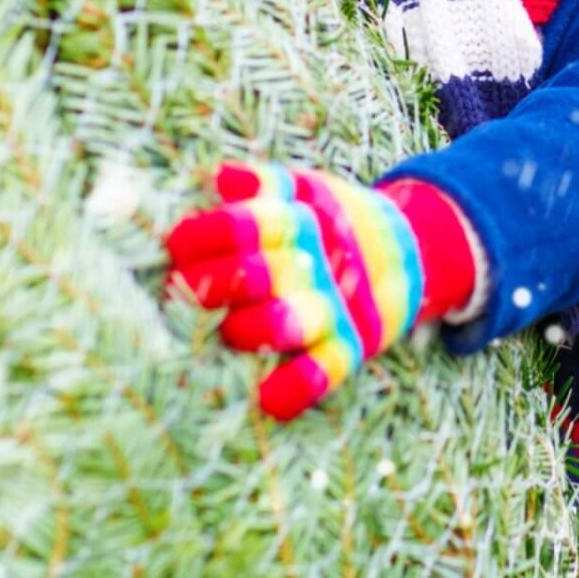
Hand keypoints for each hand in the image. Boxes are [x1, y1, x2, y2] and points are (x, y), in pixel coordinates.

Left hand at [165, 162, 474, 419]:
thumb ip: (261, 183)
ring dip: (248, 329)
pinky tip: (267, 400)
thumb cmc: (327, 223)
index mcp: (302, 219)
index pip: (246, 224)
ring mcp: (335, 307)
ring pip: (288, 322)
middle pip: (258, 273)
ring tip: (221, 331)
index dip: (204, 234)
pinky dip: (298, 388)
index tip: (173, 245)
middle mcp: (317, 263)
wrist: (405, 252)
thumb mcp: (304, 189)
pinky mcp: (352, 347)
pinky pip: (327, 372)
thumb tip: (216, 178)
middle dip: (210, 284)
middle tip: (176, 289)